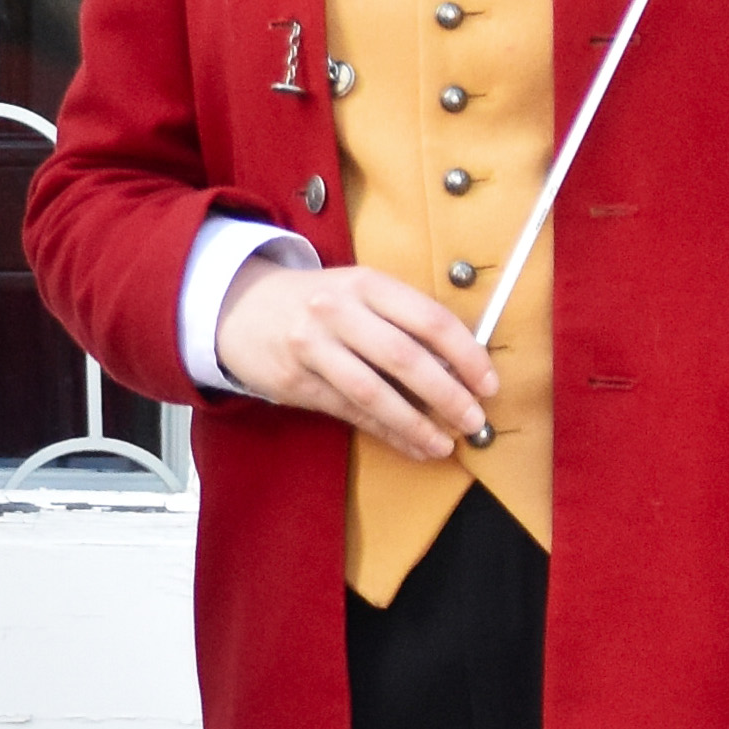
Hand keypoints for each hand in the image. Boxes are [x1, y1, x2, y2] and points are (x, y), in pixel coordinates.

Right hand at [213, 250, 496, 459]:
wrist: (239, 306)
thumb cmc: (316, 302)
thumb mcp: (359, 293)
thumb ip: (404, 321)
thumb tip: (460, 367)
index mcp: (366, 283)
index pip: (429, 318)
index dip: (466, 354)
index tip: (489, 383)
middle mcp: (338, 311)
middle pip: (405, 358)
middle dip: (448, 394)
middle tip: (475, 420)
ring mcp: (313, 347)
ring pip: (374, 393)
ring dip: (416, 423)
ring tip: (445, 444)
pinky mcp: (295, 381)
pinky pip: (350, 413)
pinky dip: (387, 432)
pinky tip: (412, 444)